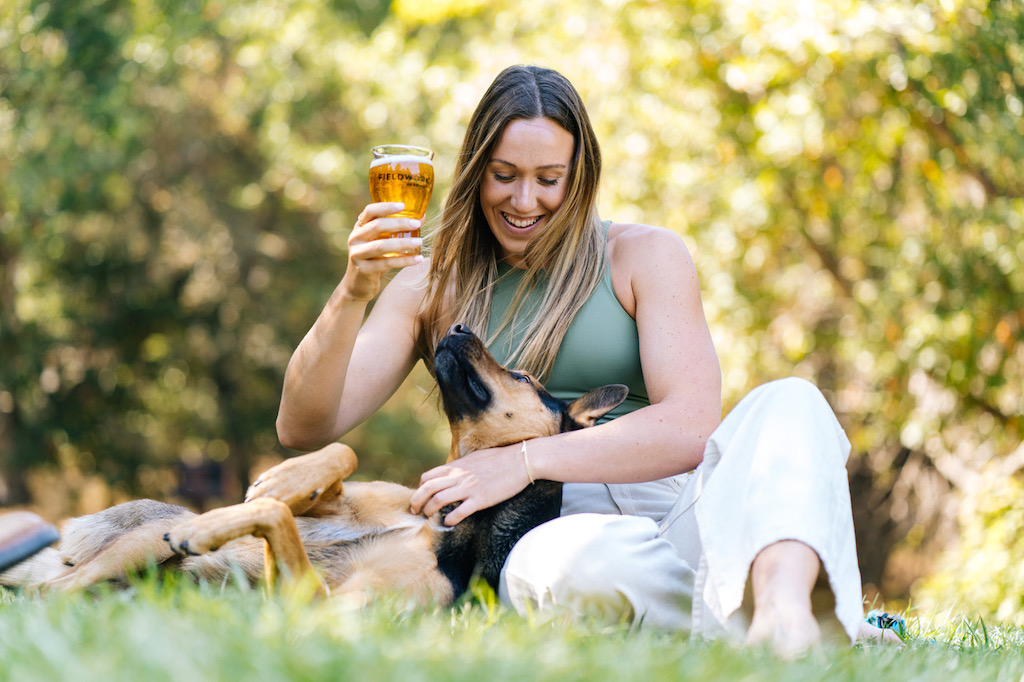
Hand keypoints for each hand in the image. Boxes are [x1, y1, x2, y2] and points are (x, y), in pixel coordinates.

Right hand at [341, 202, 422, 300]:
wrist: (357, 285)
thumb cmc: (374, 259)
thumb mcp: (381, 242)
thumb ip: (396, 230)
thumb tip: (421, 217)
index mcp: (360, 227)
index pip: (370, 211)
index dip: (386, 206)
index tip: (403, 205)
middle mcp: (355, 238)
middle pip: (377, 226)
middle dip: (399, 223)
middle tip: (417, 224)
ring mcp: (357, 254)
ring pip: (381, 245)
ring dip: (402, 243)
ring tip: (420, 242)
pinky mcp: (364, 270)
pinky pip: (386, 263)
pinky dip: (403, 261)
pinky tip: (418, 259)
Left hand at [409, 443, 530, 524]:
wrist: (521, 461)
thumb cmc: (500, 459)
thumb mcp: (475, 458)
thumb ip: (461, 467)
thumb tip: (453, 473)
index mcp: (457, 466)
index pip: (428, 476)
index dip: (421, 488)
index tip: (422, 497)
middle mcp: (459, 476)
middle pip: (428, 488)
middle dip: (417, 501)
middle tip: (415, 511)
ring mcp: (469, 488)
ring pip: (439, 500)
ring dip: (430, 510)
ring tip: (428, 518)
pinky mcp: (481, 499)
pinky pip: (460, 511)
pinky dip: (450, 519)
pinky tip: (449, 523)